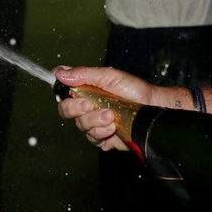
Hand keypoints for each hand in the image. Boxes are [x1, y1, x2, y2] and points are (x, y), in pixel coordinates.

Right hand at [52, 65, 174, 151]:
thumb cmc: (133, 90)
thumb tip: (60, 72)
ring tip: (111, 115)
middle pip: (65, 110)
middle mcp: (86, 107)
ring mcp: (93, 123)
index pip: (62, 91)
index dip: (60, 90)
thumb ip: (84, 74)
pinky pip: (93, 138)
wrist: (151, 107)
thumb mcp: (108, 76)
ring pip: (80, 125)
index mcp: (84, 90)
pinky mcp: (102, 138)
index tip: (68, 89)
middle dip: (76, 108)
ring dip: (95, 120)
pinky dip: (101, 132)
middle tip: (90, 103)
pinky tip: (113, 127)